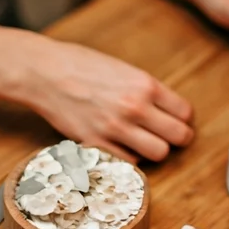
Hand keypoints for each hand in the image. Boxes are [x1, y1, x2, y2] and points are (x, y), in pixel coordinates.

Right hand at [23, 39, 194, 162]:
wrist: (44, 72)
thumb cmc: (80, 65)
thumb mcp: (122, 68)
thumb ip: (145, 89)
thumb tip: (166, 109)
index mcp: (144, 84)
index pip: (185, 112)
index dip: (183, 118)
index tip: (175, 119)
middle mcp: (134, 107)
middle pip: (179, 136)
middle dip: (177, 138)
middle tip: (167, 136)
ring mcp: (116, 129)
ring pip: (158, 154)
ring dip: (154, 150)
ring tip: (143, 142)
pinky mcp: (97, 144)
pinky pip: (129, 163)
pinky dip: (129, 157)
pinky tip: (121, 146)